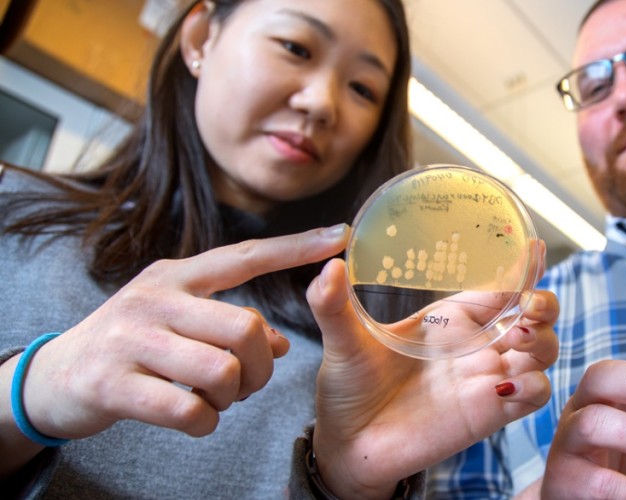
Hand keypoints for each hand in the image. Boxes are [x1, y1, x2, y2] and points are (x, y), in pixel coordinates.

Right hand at [1, 226, 348, 469]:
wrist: (54, 377)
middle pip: (245, 327)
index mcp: (176, 276)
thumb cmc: (132, 346)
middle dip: (261, 367)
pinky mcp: (114, 384)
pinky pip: (189, 409)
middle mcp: (155, 298)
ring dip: (233, 397)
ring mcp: (132, 340)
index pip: (245, 256)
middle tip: (247, 384)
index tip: (340, 236)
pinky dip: (205, 423)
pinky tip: (196, 419)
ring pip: (223, 370)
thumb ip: (227, 325)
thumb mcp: (177, 322)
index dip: (295, 248)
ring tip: (217, 400)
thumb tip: (283, 344)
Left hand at [306, 241, 560, 498]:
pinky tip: (507, 384)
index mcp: (451, 319)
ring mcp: (487, 379)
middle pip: (535, 316)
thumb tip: (328, 268)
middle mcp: (476, 345)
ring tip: (519, 337)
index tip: (534, 247)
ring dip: (543, 340)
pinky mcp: (491, 413)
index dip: (522, 267)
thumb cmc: (349, 390)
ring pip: (543, 352)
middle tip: (529, 302)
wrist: (348, 445)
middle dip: (544, 303)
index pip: (500, 286)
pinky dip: (533, 386)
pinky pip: (534, 395)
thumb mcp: (343, 341)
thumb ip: (333, 305)